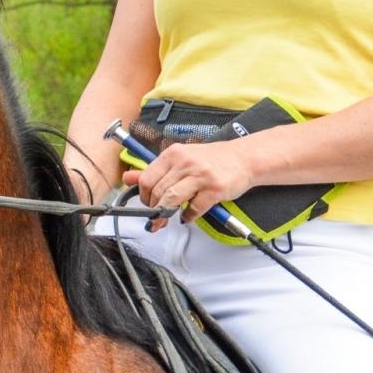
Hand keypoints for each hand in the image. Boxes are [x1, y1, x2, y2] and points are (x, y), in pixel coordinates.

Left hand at [124, 140, 254, 231]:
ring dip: (166, 214)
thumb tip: (128, 179)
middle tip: (156, 218)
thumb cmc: (211, 159)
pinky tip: (188, 216)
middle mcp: (185, 163)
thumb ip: (153, 170)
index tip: (147, 204)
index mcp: (173, 154)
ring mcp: (200, 175)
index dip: (144, 197)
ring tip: (167, 219)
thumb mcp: (180, 159)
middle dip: (154, 210)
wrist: (244, 158)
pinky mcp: (214, 189)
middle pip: (158, 192)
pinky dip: (188, 217)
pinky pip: (194, 209)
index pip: (147, 179)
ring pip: (172, 200)